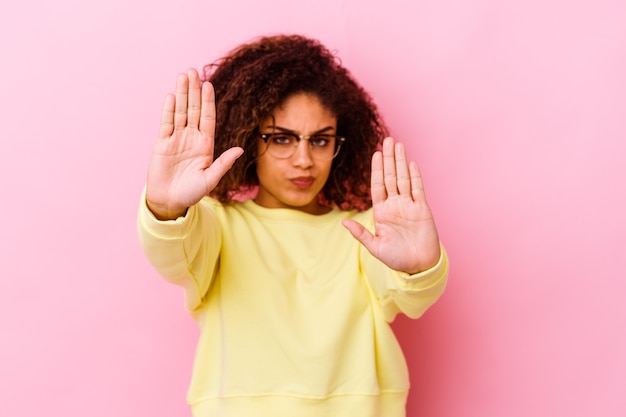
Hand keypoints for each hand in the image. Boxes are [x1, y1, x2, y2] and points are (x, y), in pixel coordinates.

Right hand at [146, 69, 242, 219]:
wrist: (170, 201)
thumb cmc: (192, 192)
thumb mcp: (210, 179)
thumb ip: (224, 163)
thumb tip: (241, 149)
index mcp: (205, 144)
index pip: (207, 117)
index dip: (208, 101)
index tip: (208, 84)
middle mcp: (191, 137)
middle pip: (193, 109)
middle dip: (194, 90)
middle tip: (193, 71)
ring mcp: (176, 139)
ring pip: (180, 112)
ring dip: (181, 94)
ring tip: (183, 76)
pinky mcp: (162, 143)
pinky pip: (166, 123)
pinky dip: (168, 110)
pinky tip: (172, 96)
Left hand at [342, 137, 440, 273]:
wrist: (418, 266)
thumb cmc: (397, 258)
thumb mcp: (375, 247)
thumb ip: (361, 234)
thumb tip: (343, 222)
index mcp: (382, 212)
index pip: (378, 185)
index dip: (377, 169)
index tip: (375, 154)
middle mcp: (395, 205)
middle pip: (391, 176)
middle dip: (389, 158)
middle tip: (387, 140)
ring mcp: (409, 205)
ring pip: (404, 178)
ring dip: (401, 161)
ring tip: (398, 144)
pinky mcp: (422, 209)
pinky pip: (418, 189)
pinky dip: (415, 176)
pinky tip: (411, 163)